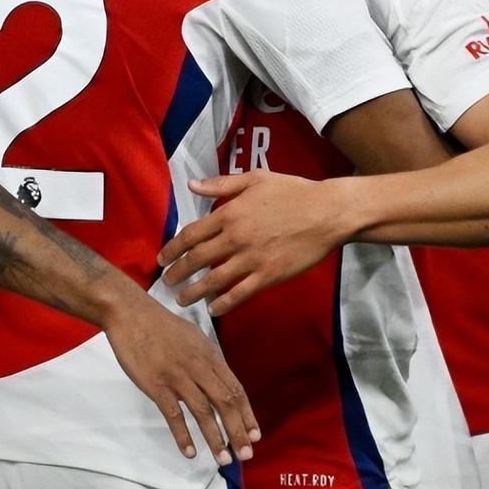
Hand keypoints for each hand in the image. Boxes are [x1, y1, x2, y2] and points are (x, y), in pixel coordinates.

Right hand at [102, 296, 259, 465]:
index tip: (255, 435)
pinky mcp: (156, 384)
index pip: (235, 388)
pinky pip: (173, 414)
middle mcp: (198, 366)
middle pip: (225, 402)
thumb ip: (207, 361)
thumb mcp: (193, 337)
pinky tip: (190, 452)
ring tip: (223, 460)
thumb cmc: (162, 326)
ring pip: (203, 412)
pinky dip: (183, 435)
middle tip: (246, 455)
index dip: (247, 414)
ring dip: (215, 438)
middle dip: (238, 431)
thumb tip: (219, 384)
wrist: (131, 314)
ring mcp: (178, 376)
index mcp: (209, 355)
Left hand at [156, 170, 344, 314]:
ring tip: (181, 299)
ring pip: (214, 280)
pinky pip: (240, 293)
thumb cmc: (292, 191)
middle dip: (177, 272)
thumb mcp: (255, 179)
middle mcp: (236, 237)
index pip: (191, 234)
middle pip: (197, 260)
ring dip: (193, 292)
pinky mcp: (269, 275)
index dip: (172, 248)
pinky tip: (213, 309)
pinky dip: (223, 303)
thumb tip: (191, 185)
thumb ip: (221, 185)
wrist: (327, 212)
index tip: (161, 258)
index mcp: (229, 213)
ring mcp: (252, 259)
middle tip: (165, 282)